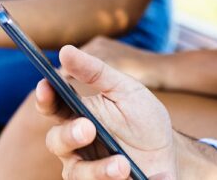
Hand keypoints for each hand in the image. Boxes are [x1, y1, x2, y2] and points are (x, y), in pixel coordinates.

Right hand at [40, 45, 176, 179]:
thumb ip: (96, 72)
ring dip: (97, 170)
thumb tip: (65, 50)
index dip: (45, 97)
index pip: (52, 106)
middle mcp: (76, 144)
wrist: (171, 153)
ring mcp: (88, 169)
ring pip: (75, 173)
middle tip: (89, 128)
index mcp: (77, 114)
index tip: (46, 86)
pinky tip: (132, 177)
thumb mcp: (126, 90)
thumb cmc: (143, 118)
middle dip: (69, 135)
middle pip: (56, 141)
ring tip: (122, 165)